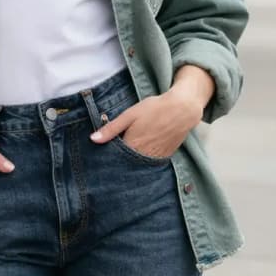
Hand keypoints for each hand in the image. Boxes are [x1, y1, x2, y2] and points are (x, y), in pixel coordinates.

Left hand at [90, 85, 204, 158]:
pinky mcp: (164, 157)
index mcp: (132, 145)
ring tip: (125, 158)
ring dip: (130, 164)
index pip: (113, 159)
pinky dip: (142, 161)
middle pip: (124, 165)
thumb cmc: (155, 109)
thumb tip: (93, 139)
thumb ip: (111, 129)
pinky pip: (149, 164)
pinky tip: (139, 155)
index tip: (99, 159)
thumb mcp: (129, 115)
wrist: (183, 109)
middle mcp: (143, 155)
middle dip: (117, 163)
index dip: (106, 158)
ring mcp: (155, 158)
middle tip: (111, 160)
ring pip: (137, 167)